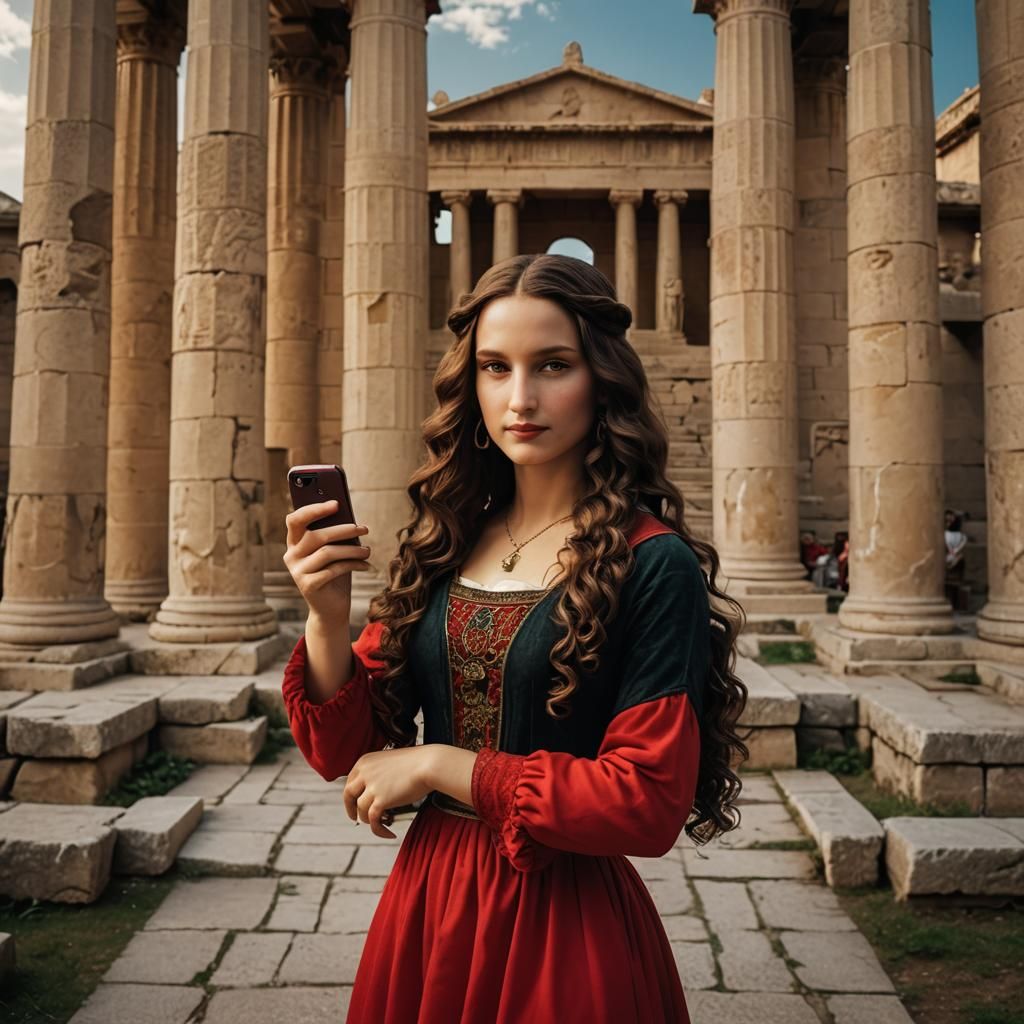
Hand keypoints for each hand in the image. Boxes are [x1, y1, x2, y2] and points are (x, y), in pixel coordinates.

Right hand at [282, 499, 371, 622]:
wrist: (331, 609)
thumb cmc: (335, 575)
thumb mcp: (334, 553)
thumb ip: (335, 537)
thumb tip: (351, 519)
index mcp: (294, 543)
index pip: (295, 520)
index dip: (314, 509)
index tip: (336, 503)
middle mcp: (291, 556)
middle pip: (316, 535)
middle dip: (344, 529)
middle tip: (364, 528)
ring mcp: (297, 572)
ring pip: (327, 552)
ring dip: (352, 549)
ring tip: (367, 550)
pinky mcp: (308, 586)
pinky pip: (333, 569)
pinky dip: (353, 565)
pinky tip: (366, 565)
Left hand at [343, 745, 436, 838]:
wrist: (430, 764)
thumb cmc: (417, 762)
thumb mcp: (390, 763)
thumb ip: (378, 774)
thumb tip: (374, 793)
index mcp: (365, 761)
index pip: (350, 782)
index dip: (352, 796)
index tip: (357, 805)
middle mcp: (364, 772)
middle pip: (348, 795)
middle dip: (352, 810)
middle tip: (358, 819)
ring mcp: (371, 787)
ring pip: (361, 811)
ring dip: (370, 821)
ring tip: (384, 823)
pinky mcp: (380, 800)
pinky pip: (373, 821)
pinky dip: (379, 830)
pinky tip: (390, 833)